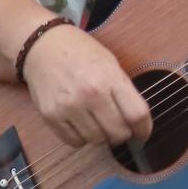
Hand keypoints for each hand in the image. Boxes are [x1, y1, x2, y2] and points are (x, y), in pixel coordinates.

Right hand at [20, 24, 152, 147]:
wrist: (43, 46)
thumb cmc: (81, 53)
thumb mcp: (110, 63)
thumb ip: (123, 91)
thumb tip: (136, 123)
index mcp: (110, 77)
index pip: (137, 115)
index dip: (144, 129)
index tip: (142, 132)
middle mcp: (90, 94)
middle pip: (118, 133)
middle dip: (123, 134)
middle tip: (118, 127)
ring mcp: (69, 107)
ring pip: (97, 140)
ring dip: (101, 136)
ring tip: (97, 121)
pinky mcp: (51, 117)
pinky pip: (75, 142)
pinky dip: (81, 137)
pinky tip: (80, 122)